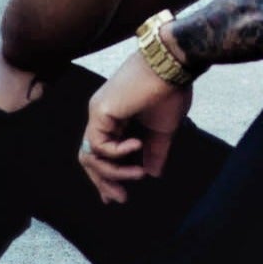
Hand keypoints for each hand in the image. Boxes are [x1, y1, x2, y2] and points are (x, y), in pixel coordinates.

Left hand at [79, 50, 193, 204]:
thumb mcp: (162, 130)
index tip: (118, 195)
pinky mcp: (100, 111)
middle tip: (121, 199)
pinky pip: (99, 145)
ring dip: (113, 172)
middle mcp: (101, 116)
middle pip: (89, 157)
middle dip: (104, 181)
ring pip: (91, 156)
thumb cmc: (170, 91)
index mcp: (113, 118)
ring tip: (138, 175)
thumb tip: (152, 174)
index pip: (100, 152)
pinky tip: (137, 147)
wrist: (172, 64)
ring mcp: (98, 113)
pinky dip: (117, 154)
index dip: (107, 175)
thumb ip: (154, 152)